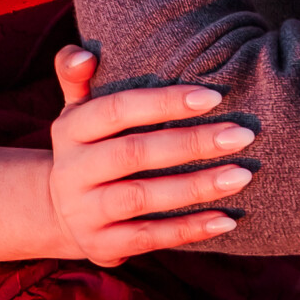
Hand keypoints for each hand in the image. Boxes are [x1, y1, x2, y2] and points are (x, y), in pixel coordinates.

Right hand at [46, 46, 253, 262]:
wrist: (58, 213)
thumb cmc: (88, 148)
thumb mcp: (76, 112)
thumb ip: (77, 76)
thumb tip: (83, 54)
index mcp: (70, 129)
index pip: (116, 109)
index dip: (163, 102)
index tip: (213, 96)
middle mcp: (71, 170)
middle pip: (133, 153)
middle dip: (191, 142)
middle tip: (242, 135)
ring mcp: (84, 211)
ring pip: (142, 197)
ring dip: (195, 187)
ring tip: (241, 176)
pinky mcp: (100, 245)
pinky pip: (149, 237)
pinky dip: (189, 229)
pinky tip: (227, 220)